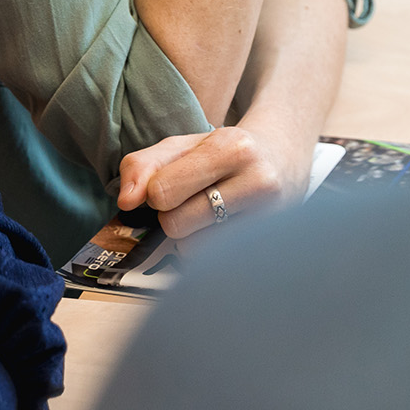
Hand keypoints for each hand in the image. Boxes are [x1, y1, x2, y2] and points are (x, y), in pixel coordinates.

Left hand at [116, 124, 310, 239]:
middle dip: (172, 216)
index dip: (155, 193)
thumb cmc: (225, 153)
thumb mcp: (184, 145)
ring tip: (210, 216)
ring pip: (193, 250)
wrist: (284, 161)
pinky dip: (208, 250)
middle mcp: (258, 181)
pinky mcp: (272, 246)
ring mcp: (271, 218)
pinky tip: (223, 230)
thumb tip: (124, 201)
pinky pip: (214, 264)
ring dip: (190, 238)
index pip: (162, 191)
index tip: (170, 186)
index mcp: (232, 147)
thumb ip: (144, 165)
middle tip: (191, 202)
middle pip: (175, 224)